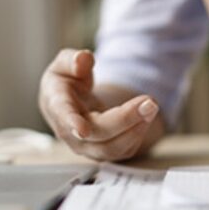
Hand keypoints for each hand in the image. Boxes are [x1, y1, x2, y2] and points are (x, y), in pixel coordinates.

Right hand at [37, 49, 163, 160]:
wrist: (68, 102)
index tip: (82, 130)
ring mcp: (86, 146)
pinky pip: (122, 150)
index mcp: (57, 106)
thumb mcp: (63, 64)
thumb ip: (72, 60)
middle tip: (149, 102)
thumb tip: (82, 59)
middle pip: (97, 133)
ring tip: (151, 107)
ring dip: (135, 129)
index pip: (63, 115)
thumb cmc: (64, 82)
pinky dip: (138, 134)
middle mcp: (69, 132)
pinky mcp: (103, 151)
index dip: (71, 123)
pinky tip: (147, 116)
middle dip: (125, 119)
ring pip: (111, 148)